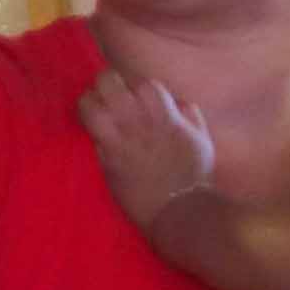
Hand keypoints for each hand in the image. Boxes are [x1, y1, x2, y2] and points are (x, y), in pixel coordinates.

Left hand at [79, 65, 220, 225]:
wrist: (177, 208)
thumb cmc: (194, 174)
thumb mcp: (202, 138)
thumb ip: (190, 116)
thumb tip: (178, 103)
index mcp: (165, 115)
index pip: (144, 84)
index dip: (137, 84)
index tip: (134, 90)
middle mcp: (140, 121)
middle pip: (110, 83)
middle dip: (107, 81)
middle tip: (107, 89)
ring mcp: (120, 138)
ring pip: (92, 104)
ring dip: (90, 100)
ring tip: (92, 104)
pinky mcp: (107, 157)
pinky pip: (89, 129)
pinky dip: (87, 122)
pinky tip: (90, 125)